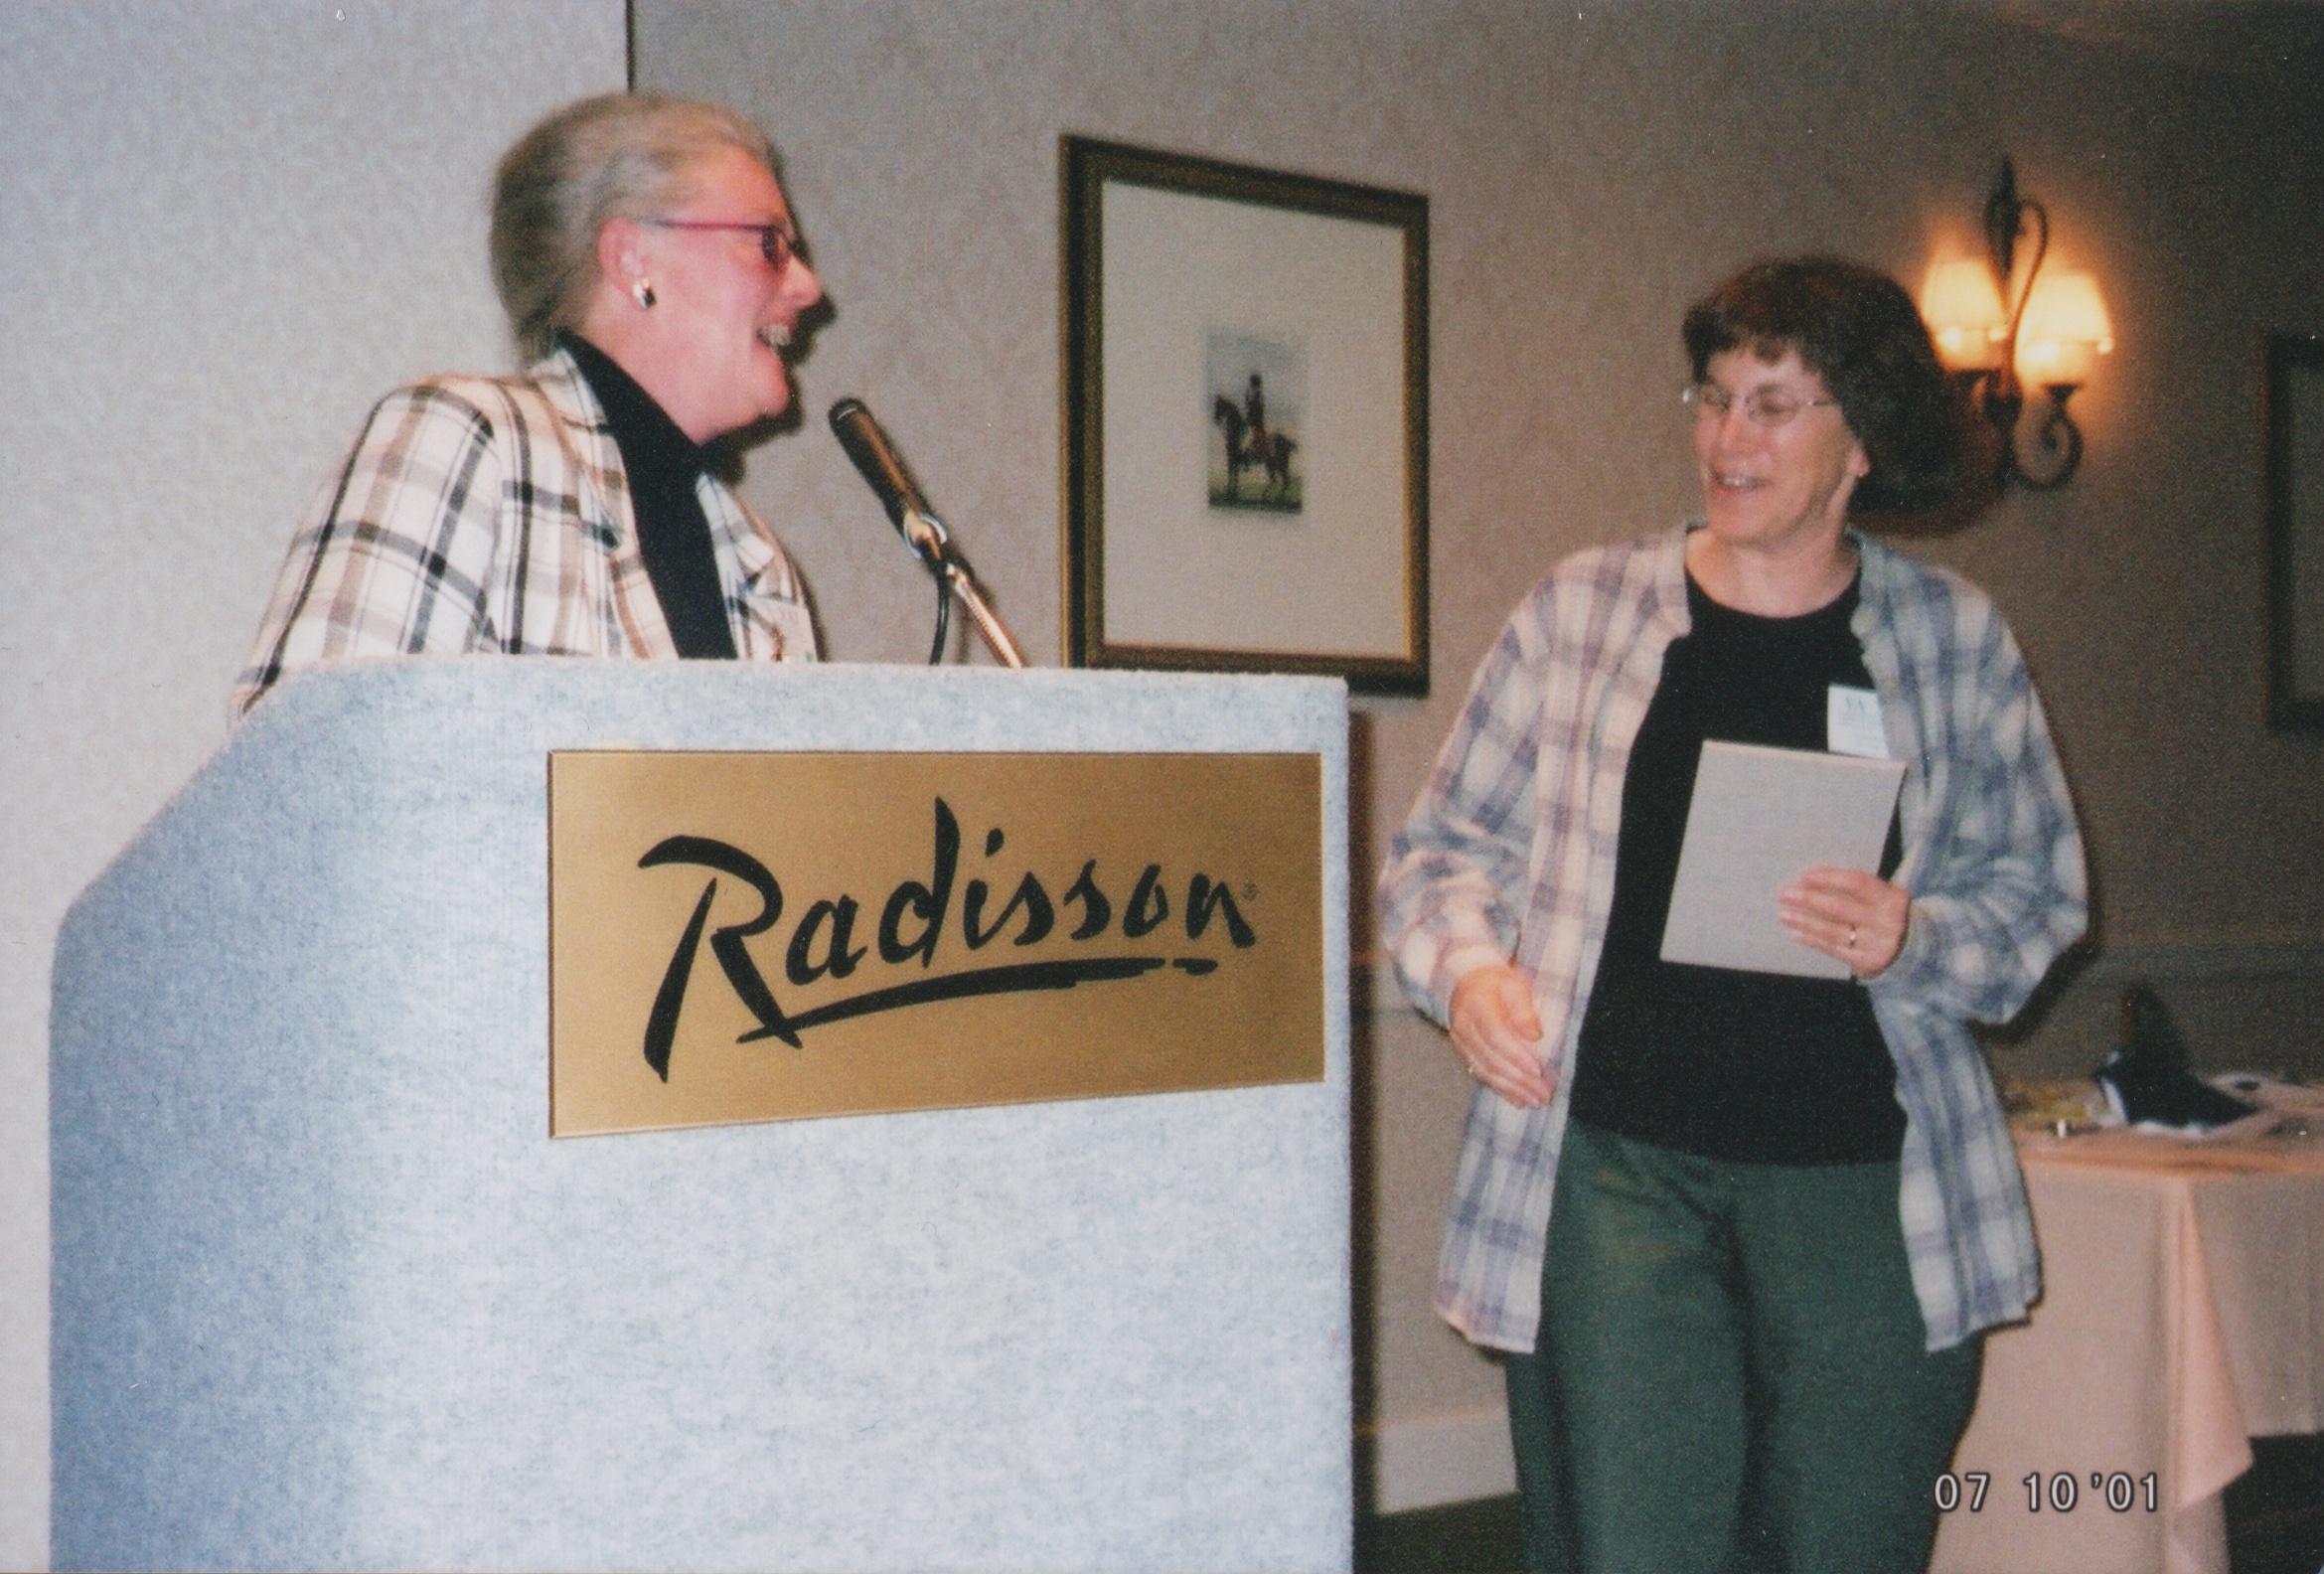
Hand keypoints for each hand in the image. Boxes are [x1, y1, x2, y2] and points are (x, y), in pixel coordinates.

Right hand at [1448, 963, 1555, 1107]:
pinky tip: (1518, 1099)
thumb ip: (1524, 1008)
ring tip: (1535, 1100)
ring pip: (1484, 1071)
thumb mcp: (1514, 984)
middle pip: (1491, 1058)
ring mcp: (1460, 1041)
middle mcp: (1463, 1025)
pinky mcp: (1462, 1052)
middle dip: (1519, 1079)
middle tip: (1544, 1093)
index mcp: (1477, 1004)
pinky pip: (1480, 1074)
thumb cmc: (1497, 982)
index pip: (1495, 1035)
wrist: (1466, 981)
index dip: (1516, 1055)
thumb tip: (1535, 1035)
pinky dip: (1501, 1089)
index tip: (1538, 1070)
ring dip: (1511, 1089)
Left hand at [1779, 867, 1909, 976]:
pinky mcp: (1869, 961)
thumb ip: (1856, 889)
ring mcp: (1879, 944)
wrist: (1912, 948)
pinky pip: (1834, 948)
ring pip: (1834, 930)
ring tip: (1784, 914)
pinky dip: (1812, 940)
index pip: (1857, 882)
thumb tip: (1810, 880)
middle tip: (1785, 894)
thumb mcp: (1881, 897)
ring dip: (1805, 921)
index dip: (1829, 878)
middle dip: (1809, 899)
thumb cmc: (1884, 914)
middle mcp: (1888, 921)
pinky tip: (1796, 933)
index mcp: (1892, 897)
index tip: (1805, 876)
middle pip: (1841, 908)